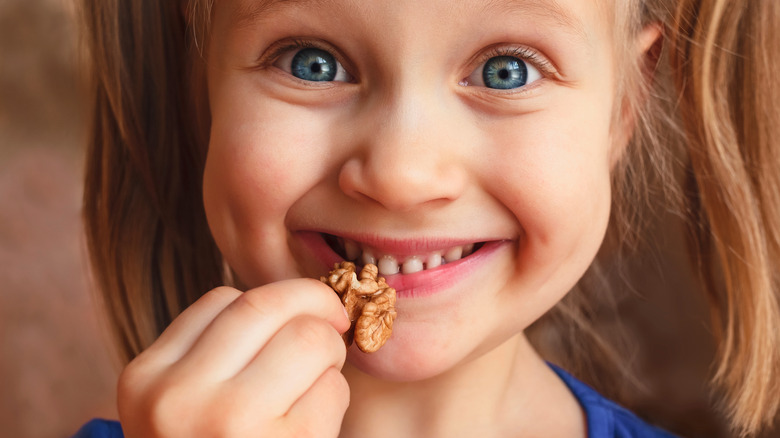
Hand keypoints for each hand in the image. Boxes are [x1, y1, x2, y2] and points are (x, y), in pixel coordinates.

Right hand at [117, 279, 350, 436]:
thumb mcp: (181, 408)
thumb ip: (217, 356)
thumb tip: (297, 301)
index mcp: (146, 380)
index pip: (222, 301)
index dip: (272, 303)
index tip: (295, 315)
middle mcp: (178, 398)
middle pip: (267, 306)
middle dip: (315, 304)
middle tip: (335, 320)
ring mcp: (228, 423)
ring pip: (308, 338)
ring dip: (329, 353)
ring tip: (317, 379)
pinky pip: (332, 389)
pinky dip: (335, 396)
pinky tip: (315, 421)